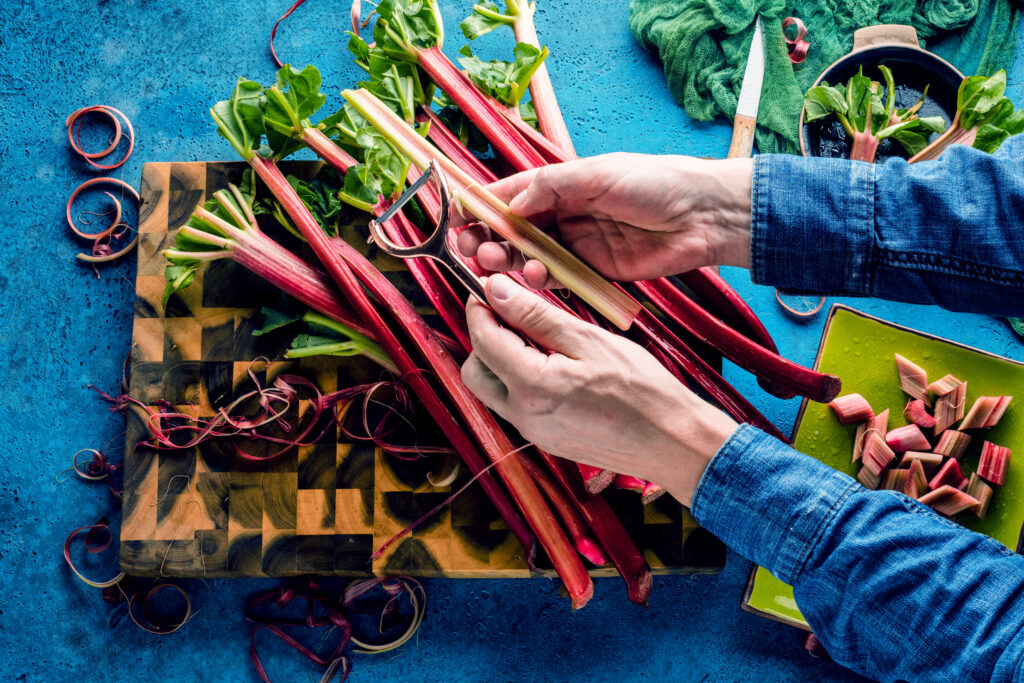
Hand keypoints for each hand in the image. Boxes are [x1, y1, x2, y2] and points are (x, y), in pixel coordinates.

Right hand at [457, 153, 752, 288]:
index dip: (480, 207)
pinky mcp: (593, 270)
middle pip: (513, 229)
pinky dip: (539, 279)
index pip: (510, 195)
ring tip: (496, 264)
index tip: (455, 219)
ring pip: (529, 256)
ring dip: (508, 261)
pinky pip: (556, 277)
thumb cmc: (654, 182)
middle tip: (470, 251)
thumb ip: (550, 186)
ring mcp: (577, 243)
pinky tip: (533, 277)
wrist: (704, 215)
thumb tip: (510, 202)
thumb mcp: (597, 174)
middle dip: (488, 239)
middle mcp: (564, 213)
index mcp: (561, 184)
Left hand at [461, 274, 737, 505]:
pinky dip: (519, 378)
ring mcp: (533, 432)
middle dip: (483, 337)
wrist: (673, 443)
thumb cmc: (644, 391)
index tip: (491, 288)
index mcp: (532, 387)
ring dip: (500, 359)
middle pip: (476, 371)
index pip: (483, 340)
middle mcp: (524, 416)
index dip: (480, 308)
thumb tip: (498, 291)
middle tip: (509, 312)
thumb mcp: (590, 340)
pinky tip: (550, 362)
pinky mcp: (546, 439)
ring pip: (493, 390)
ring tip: (535, 335)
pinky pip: (515, 405)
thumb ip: (537, 316)